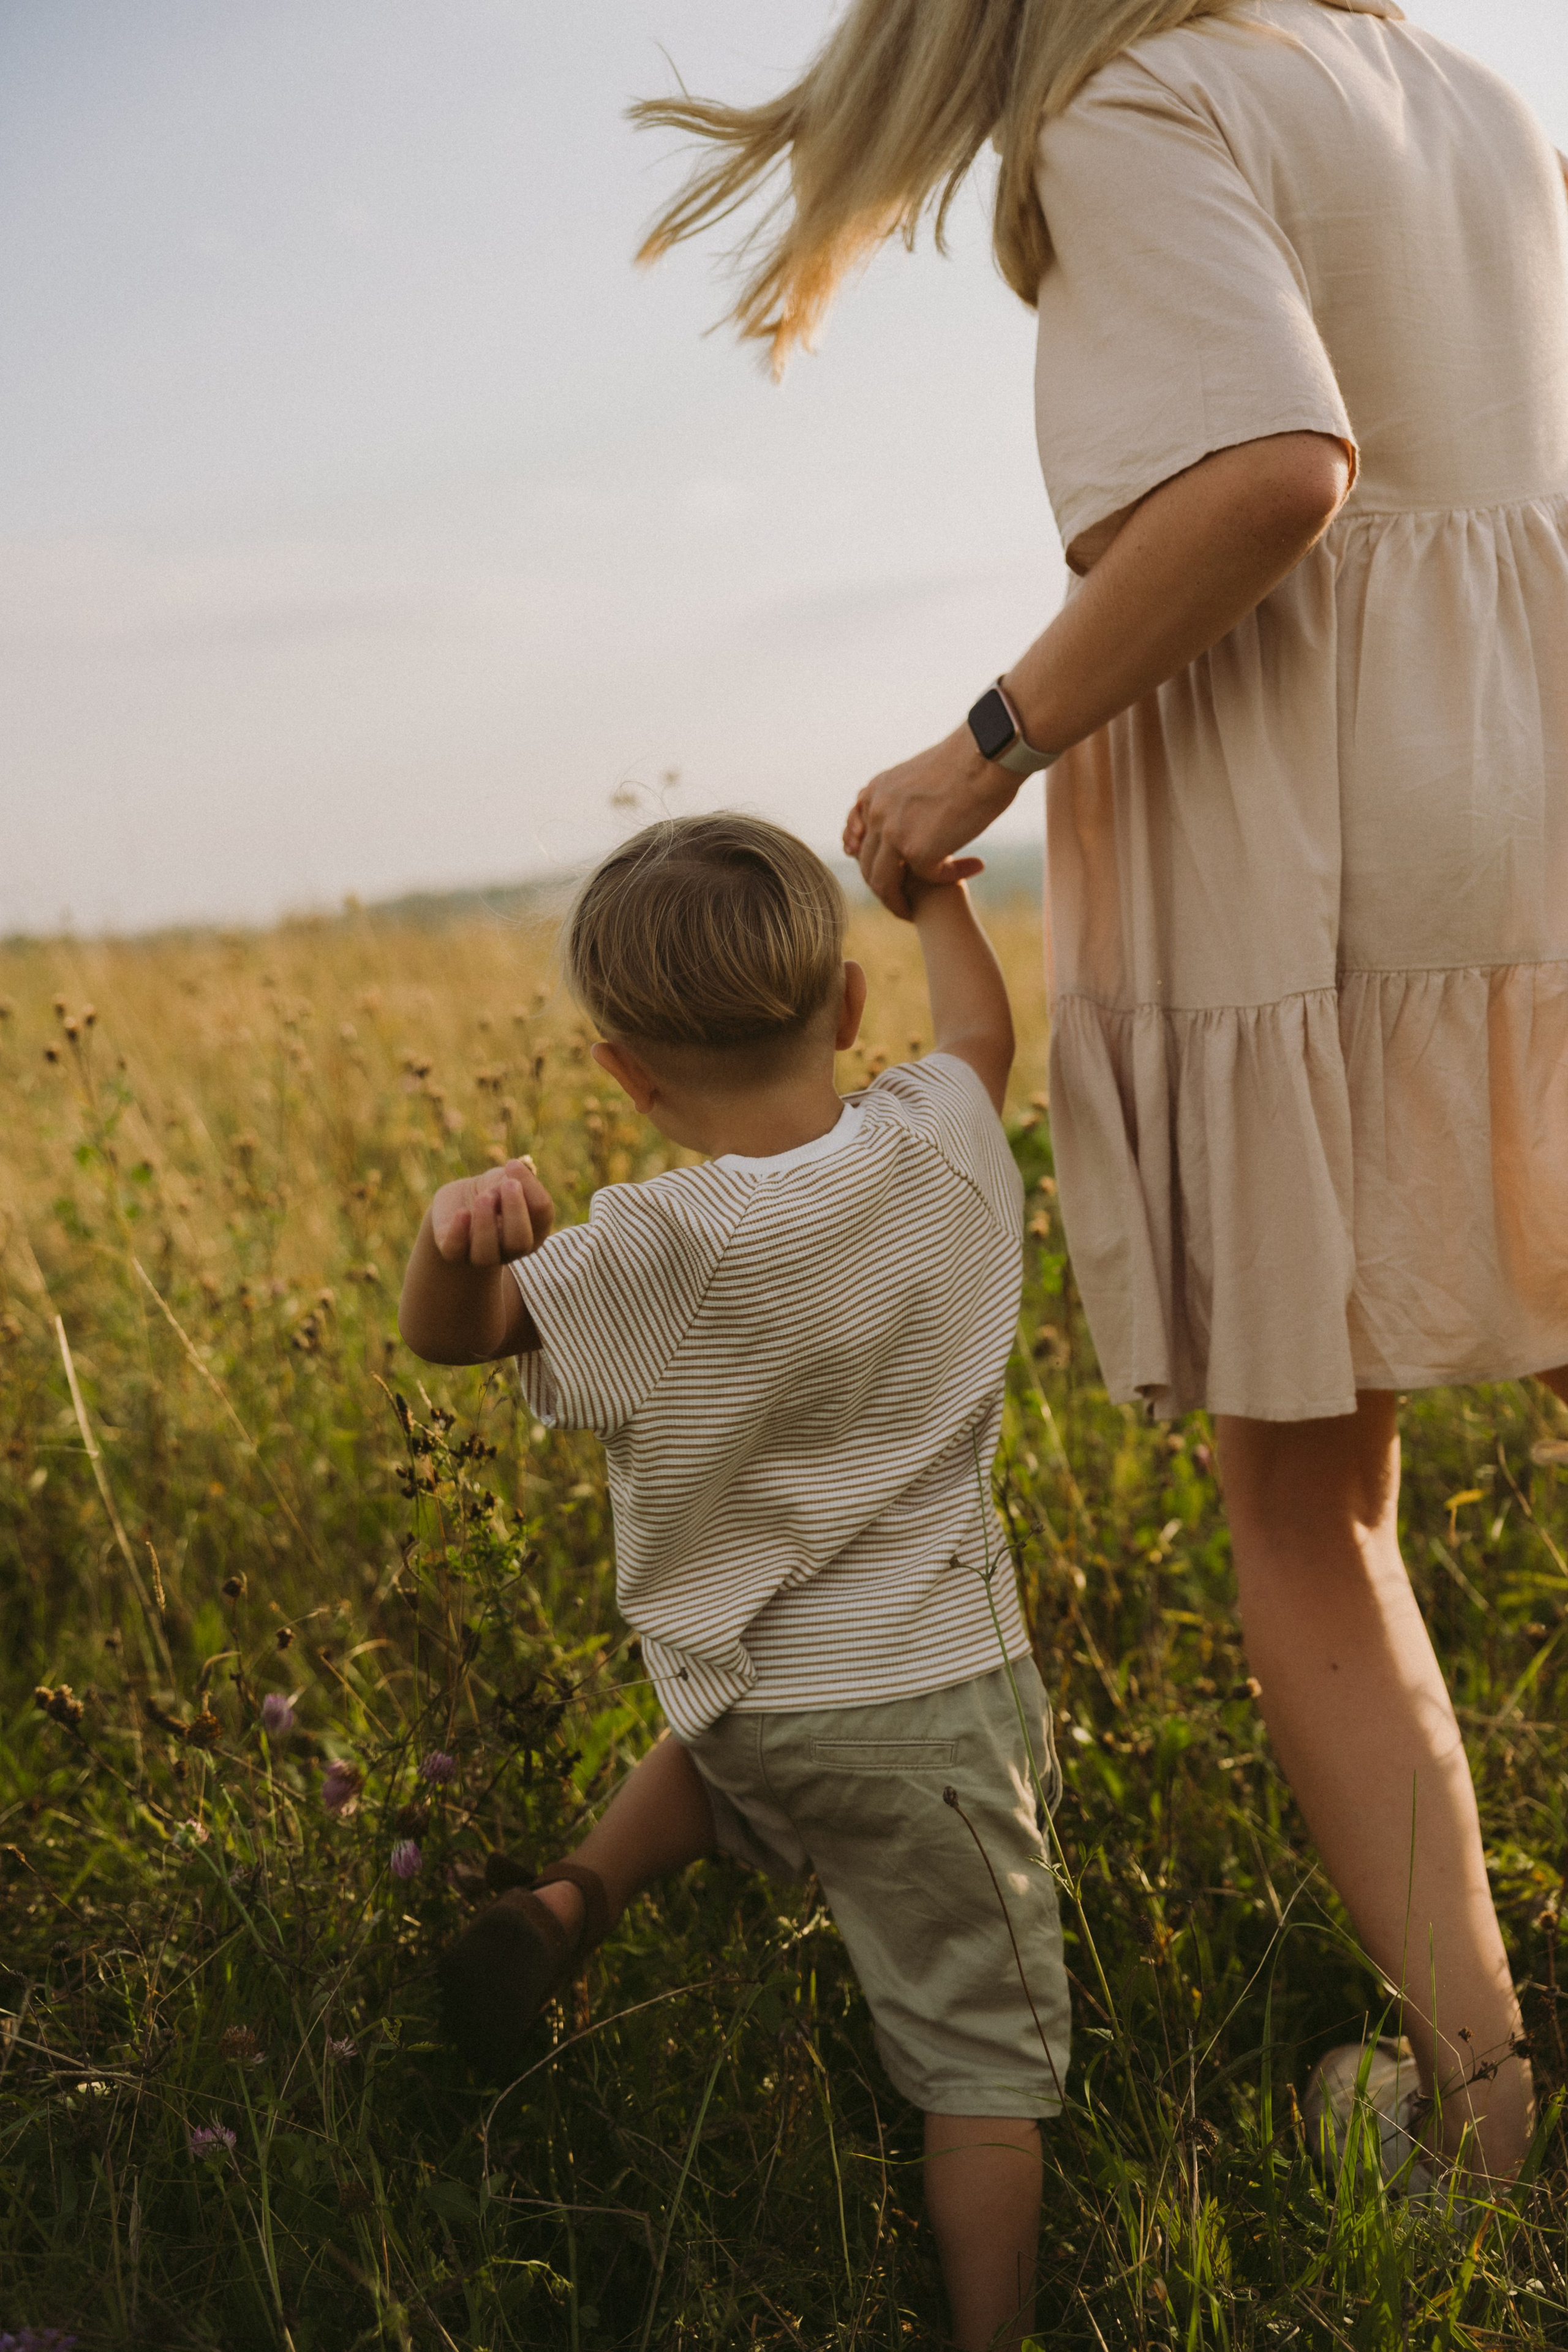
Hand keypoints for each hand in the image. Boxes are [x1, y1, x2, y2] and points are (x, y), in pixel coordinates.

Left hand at [430, 1158, 553, 1266]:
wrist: (461, 1201)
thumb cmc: (491, 1190)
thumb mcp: (505, 1179)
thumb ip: (514, 1180)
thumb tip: (514, 1177)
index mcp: (534, 1231)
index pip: (542, 1214)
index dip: (531, 1187)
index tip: (513, 1165)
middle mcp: (511, 1250)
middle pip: (519, 1243)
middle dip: (515, 1211)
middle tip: (508, 1184)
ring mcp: (482, 1256)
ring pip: (486, 1255)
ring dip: (486, 1223)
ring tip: (483, 1196)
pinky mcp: (453, 1253)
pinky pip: (455, 1251)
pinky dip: (459, 1232)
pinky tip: (462, 1212)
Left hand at [843, 723, 1013, 917]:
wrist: (986, 753)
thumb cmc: (968, 758)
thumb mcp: (922, 776)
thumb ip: (909, 800)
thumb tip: (918, 814)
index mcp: (875, 792)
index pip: (857, 836)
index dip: (867, 860)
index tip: (886, 876)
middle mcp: (876, 813)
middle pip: (868, 865)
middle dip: (885, 888)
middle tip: (905, 900)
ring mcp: (893, 833)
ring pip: (884, 882)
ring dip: (900, 902)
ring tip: (917, 909)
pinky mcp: (918, 851)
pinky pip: (928, 878)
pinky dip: (951, 877)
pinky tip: (975, 866)